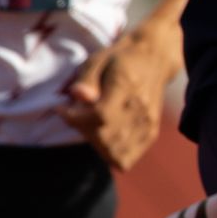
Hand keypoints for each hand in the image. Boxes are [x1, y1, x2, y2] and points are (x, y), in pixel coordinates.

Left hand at [58, 20, 183, 172]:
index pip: (100, 116)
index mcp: (127, 86)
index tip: (63, 109)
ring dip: (95, 144)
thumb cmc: (119, 59)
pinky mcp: (151, 132)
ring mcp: (148, 123)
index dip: (75, 118)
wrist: (154, 59)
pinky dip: (110, 155)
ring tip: (90, 126)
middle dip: (82, 131)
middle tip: (76, 116)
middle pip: (106, 138)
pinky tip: (103, 138)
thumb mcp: (97, 60)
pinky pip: (127, 158)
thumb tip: (78, 96)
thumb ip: (86, 79)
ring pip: (116, 153)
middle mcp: (141, 108)